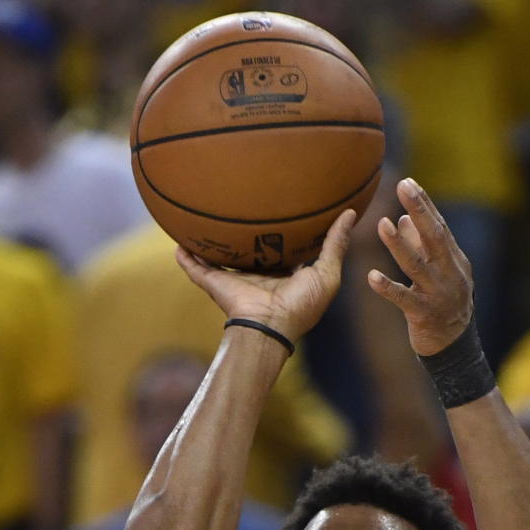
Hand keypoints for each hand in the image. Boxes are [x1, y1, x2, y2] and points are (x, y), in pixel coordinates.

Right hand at [175, 209, 356, 343]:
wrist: (269, 325)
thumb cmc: (301, 305)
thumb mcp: (327, 273)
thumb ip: (335, 244)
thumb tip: (352, 214)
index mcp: (283, 275)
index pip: (282, 250)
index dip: (284, 233)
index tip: (284, 209)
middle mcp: (257, 276)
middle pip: (249, 250)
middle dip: (246, 233)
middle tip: (242, 204)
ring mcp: (234, 280)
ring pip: (220, 257)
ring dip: (212, 242)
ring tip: (203, 217)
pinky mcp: (215, 284)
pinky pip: (196, 268)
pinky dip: (186, 257)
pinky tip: (177, 240)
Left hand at [367, 177, 473, 354]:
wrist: (455, 345)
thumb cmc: (443, 303)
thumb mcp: (438, 272)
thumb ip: (422, 247)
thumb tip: (403, 218)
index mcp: (453, 260)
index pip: (438, 227)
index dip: (424, 205)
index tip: (408, 183)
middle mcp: (449, 274)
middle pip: (434, 238)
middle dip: (419, 211)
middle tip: (402, 187)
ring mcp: (438, 294)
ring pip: (417, 266)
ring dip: (399, 245)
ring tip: (382, 225)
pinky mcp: (424, 315)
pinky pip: (404, 300)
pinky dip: (388, 288)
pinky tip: (371, 277)